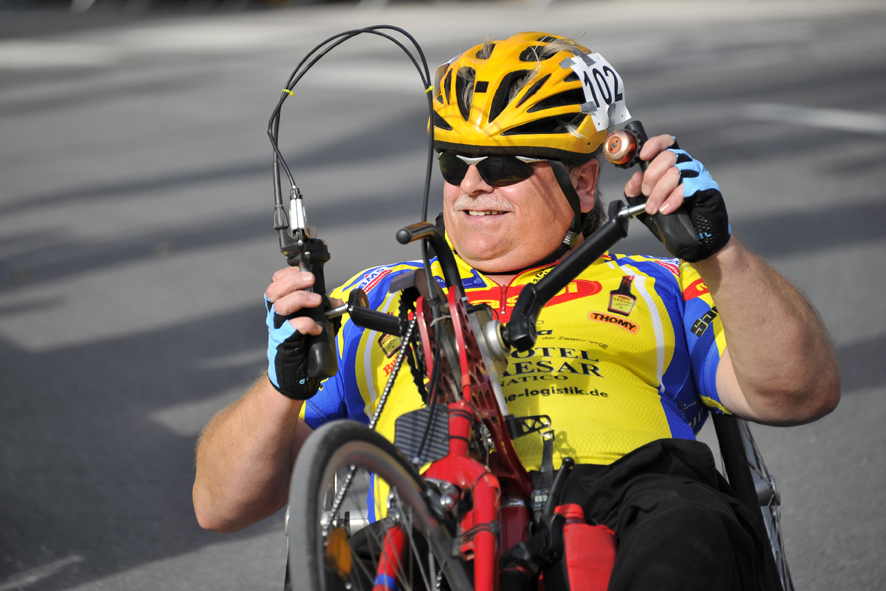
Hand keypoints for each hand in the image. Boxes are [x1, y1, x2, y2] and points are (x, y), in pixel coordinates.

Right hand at [264, 268, 341, 399]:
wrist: (296, 376)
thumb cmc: (305, 347)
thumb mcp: (319, 323)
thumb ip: (326, 310)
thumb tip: (337, 301)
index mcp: (283, 307)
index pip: (277, 283)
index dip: (288, 274)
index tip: (305, 273)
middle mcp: (277, 316)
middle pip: (274, 290)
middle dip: (293, 281)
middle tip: (311, 280)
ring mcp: (278, 329)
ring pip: (279, 306)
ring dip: (299, 298)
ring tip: (316, 301)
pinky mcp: (284, 343)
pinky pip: (290, 328)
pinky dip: (305, 324)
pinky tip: (316, 327)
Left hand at [624, 134, 730, 261]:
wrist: (696, 238)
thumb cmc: (675, 218)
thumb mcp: (647, 206)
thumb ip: (636, 193)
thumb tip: (634, 179)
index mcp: (672, 165)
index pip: (665, 143)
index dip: (654, 145)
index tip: (643, 156)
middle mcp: (686, 165)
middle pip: (667, 157)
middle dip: (651, 176)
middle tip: (647, 194)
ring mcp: (697, 175)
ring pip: (675, 171)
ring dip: (659, 192)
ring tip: (655, 208)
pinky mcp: (706, 187)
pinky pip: (687, 187)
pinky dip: (673, 199)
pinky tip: (667, 209)